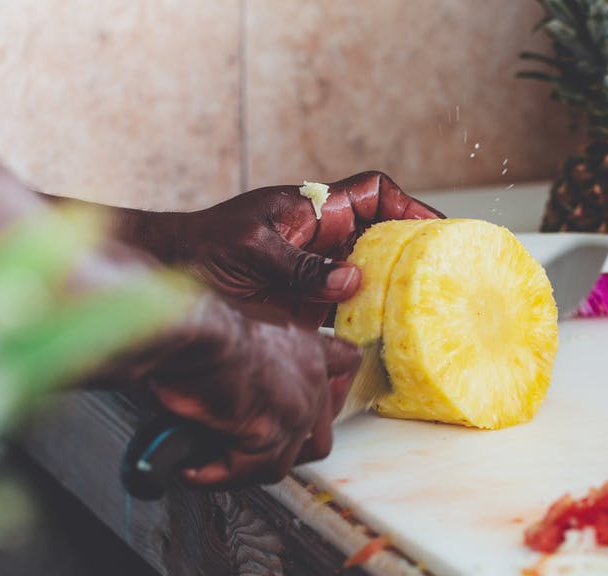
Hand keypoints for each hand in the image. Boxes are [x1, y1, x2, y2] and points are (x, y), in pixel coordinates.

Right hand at [103, 295, 361, 485]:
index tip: (316, 403)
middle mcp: (310, 377)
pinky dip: (216, 475)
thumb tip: (237, 379)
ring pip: (281, 460)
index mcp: (305, 344)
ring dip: (244, 467)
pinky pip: (246, 470)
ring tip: (211, 463)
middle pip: (320, 433)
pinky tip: (193, 468)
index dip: (334, 389)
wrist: (192, 327)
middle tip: (249, 453)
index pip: (345, 364)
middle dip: (284, 451)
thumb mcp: (241, 323)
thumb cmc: (203, 321)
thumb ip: (254, 351)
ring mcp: (295, 408)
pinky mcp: (267, 432)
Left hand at [123, 171, 442, 325]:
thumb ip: (298, 265)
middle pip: (382, 240)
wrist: (162, 278)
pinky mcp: (303, 309)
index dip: (409, 205)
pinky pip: (346, 315)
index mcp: (313, 211)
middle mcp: (320, 241)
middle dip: (413, 256)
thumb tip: (351, 279)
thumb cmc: (197, 249)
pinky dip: (364, 329)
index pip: (374, 194)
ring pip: (370, 281)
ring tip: (422, 319)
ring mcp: (314, 275)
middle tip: (445, 281)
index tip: (435, 228)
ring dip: (393, 297)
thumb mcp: (249, 250)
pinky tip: (377, 349)